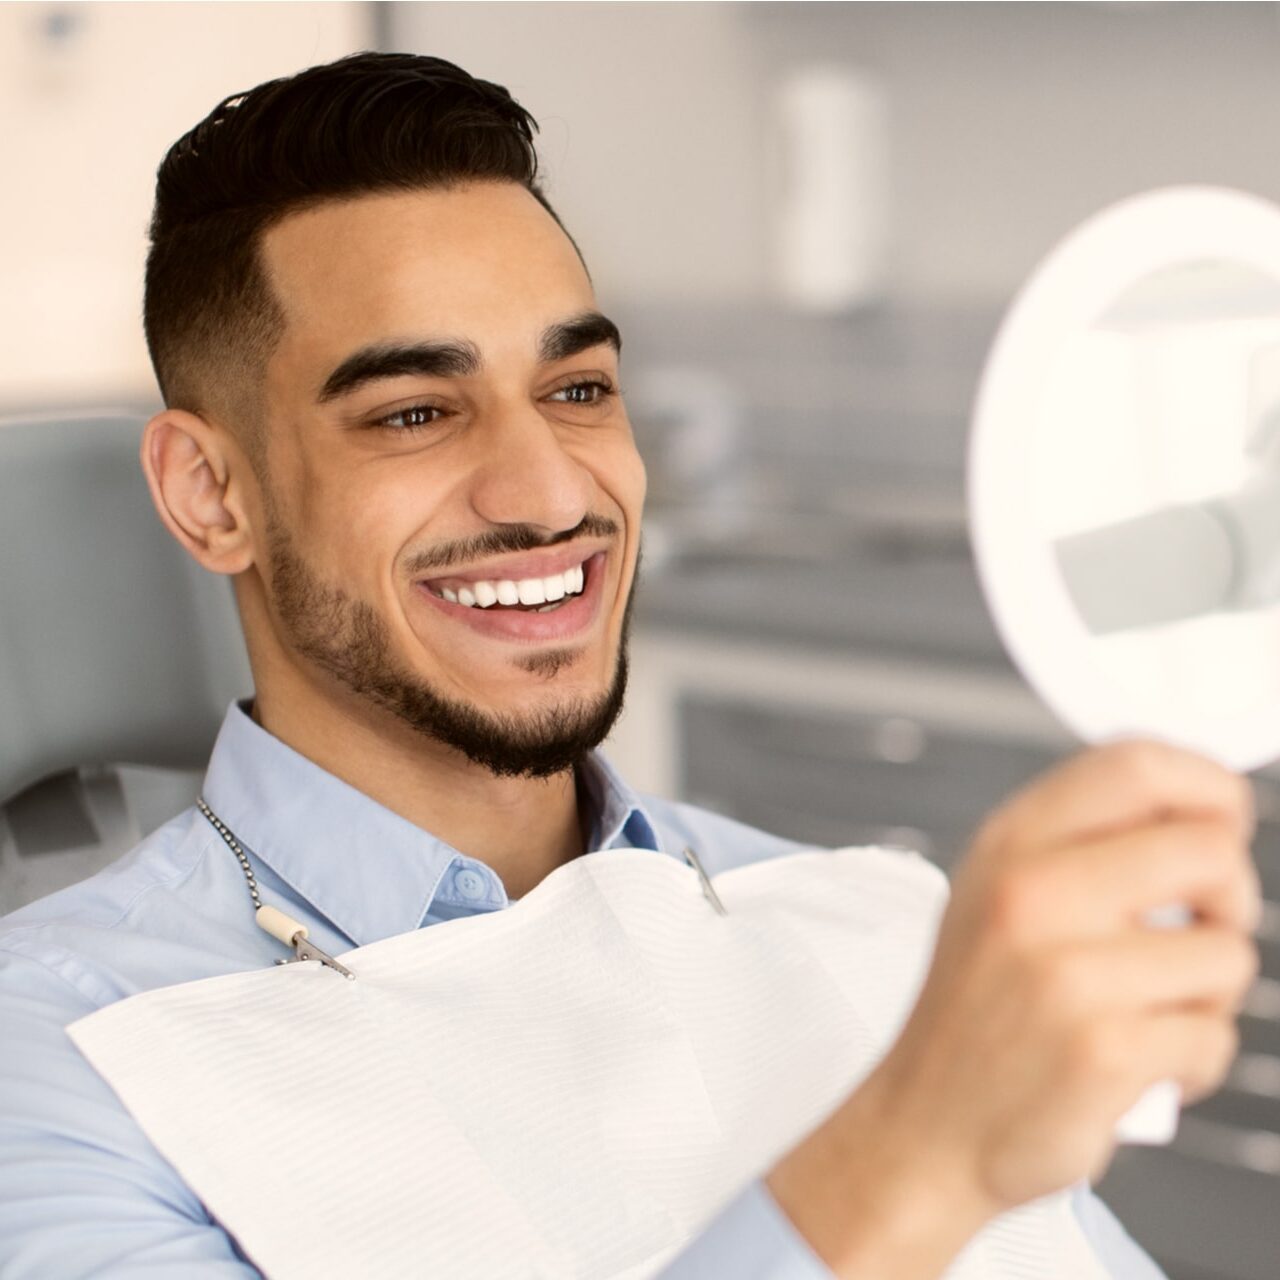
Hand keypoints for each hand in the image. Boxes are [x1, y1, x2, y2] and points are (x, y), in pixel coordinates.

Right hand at [866, 737, 1261, 1212]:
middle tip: (1200, 927)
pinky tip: (1138, 1063)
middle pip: (1206, 848)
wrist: (926, 1125)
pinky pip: (1213, 1035)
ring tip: (1146, 1011)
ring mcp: (1066, 971)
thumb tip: (1198, 814)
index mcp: (1008, 845)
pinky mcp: (1103, 1049)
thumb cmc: (975, 1012)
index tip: (1223, 816)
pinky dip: (1193, 1058)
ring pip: (1227, 952)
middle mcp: (1031, 894)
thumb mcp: (996, 894)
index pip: (1133, 764)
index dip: (1206, 783)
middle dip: (1231, 895)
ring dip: (1208, 994)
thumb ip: (1078, 844)